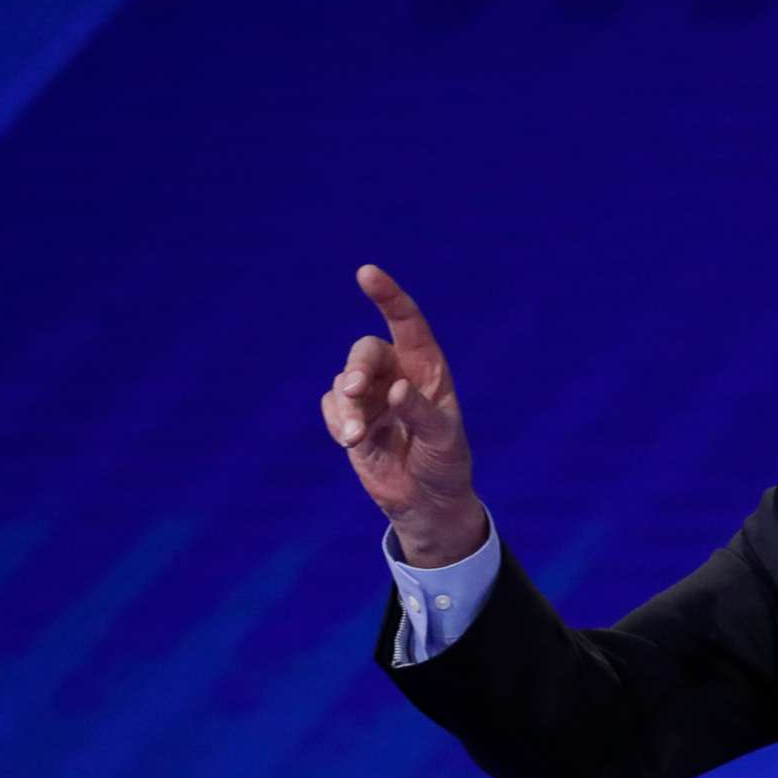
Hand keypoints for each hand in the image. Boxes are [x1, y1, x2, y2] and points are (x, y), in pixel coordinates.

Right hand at [321, 264, 486, 565]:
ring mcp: (371, 396)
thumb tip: (395, 389)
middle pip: (365, 352)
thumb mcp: (443, 440)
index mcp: (428, 369)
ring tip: (358, 438)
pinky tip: (354, 443)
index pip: (408, 323)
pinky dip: (339, 423)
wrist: (426, 503)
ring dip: (348, 408)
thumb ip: (421, 413)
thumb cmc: (444, 464)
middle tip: (354, 389)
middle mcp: (397, 374)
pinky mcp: (350, 418)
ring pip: (344, 382)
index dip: (388, 296)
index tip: (366, 274)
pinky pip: (332, 408)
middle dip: (357, 367)